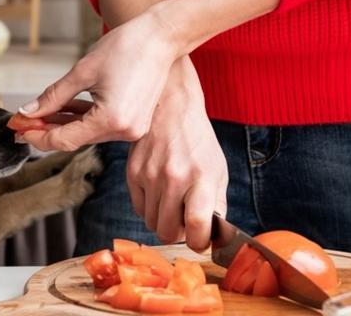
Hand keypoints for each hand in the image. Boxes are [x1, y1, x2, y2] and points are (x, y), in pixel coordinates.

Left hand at [18, 9, 181, 150]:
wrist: (161, 37)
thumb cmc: (127, 47)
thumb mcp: (83, 71)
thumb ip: (53, 96)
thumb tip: (29, 112)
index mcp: (111, 120)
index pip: (64, 140)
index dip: (37, 136)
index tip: (18, 128)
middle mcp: (124, 131)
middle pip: (75, 139)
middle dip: (47, 129)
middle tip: (23, 121)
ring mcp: (132, 128)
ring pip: (87, 134)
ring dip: (64, 124)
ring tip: (40, 113)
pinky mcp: (135, 121)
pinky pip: (101, 126)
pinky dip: (82, 119)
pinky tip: (64, 110)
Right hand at [128, 57, 227, 251]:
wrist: (171, 108)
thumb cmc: (198, 141)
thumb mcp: (217, 170)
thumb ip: (216, 204)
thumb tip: (211, 236)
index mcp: (201, 177)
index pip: (197, 225)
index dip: (199, 242)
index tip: (201, 240)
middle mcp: (174, 177)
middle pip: (168, 232)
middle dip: (178, 234)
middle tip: (185, 221)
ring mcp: (150, 176)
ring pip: (152, 223)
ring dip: (163, 220)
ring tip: (173, 203)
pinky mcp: (132, 173)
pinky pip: (139, 209)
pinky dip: (150, 208)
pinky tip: (159, 192)